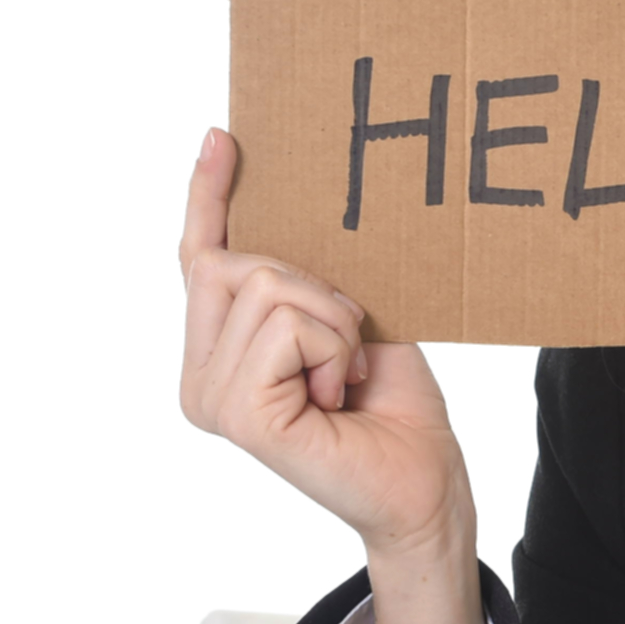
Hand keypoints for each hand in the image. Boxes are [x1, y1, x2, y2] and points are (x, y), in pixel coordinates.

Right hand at [179, 128, 485, 623]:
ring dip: (334, 322)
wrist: (423, 485)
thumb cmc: (394, 409)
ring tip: (346, 377)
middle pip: (237, 261)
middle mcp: (201, 377)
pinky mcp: (237, 413)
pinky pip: (286, 325)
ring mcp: (211, 396)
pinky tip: (339, 395)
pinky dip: (333, 345)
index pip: (201, 261)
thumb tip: (290, 210)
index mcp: (219, 355)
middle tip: (349, 349)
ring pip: (266, 286)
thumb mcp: (350, 322)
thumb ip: (303, 283)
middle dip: (316, 289)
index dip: (212, 198)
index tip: (224, 139)